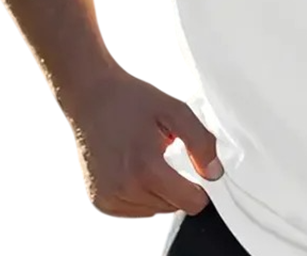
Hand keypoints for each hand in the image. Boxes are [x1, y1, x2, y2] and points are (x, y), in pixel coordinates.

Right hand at [67, 67, 224, 217]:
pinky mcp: (99, 200)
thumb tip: (214, 173)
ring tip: (150, 157)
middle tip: (168, 154)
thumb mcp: (177, 111)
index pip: (190, 202)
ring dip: (161, 190)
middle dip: (179, 184)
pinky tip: (137, 168)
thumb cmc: (132, 100)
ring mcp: (109, 197)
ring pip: (155, 210)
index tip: (200, 171)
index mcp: (146, 168)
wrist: (93, 97)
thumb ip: (201, 143)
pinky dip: (142, 194)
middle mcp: (124, 189)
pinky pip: (135, 210)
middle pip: (173, 206)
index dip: (202, 188)